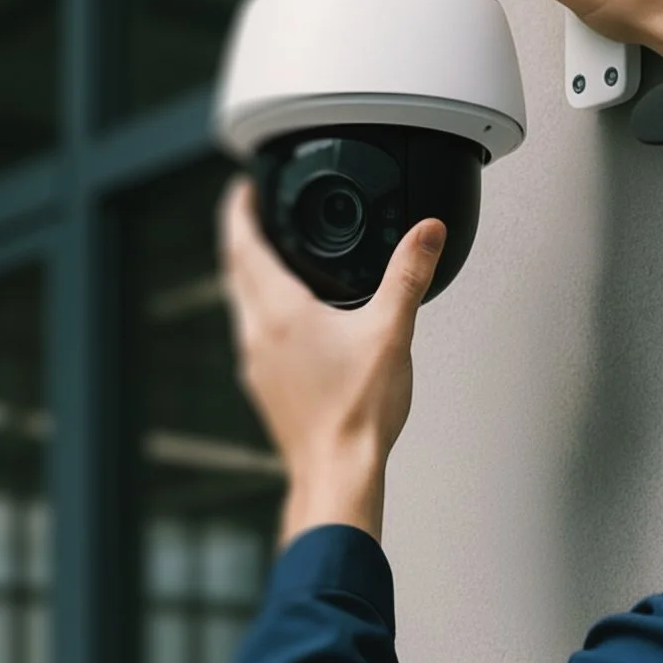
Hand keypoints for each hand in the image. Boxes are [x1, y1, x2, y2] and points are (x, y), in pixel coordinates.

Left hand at [219, 178, 446, 544]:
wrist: (338, 473)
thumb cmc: (357, 414)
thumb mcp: (392, 332)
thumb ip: (408, 275)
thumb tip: (426, 232)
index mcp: (281, 313)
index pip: (243, 245)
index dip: (238, 210)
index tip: (240, 190)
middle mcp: (258, 335)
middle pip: (235, 271)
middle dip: (241, 237)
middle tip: (252, 215)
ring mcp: (257, 364)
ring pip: (241, 304)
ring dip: (248, 275)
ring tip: (270, 259)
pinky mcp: (265, 386)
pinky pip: (254, 334)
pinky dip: (262, 309)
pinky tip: (289, 320)